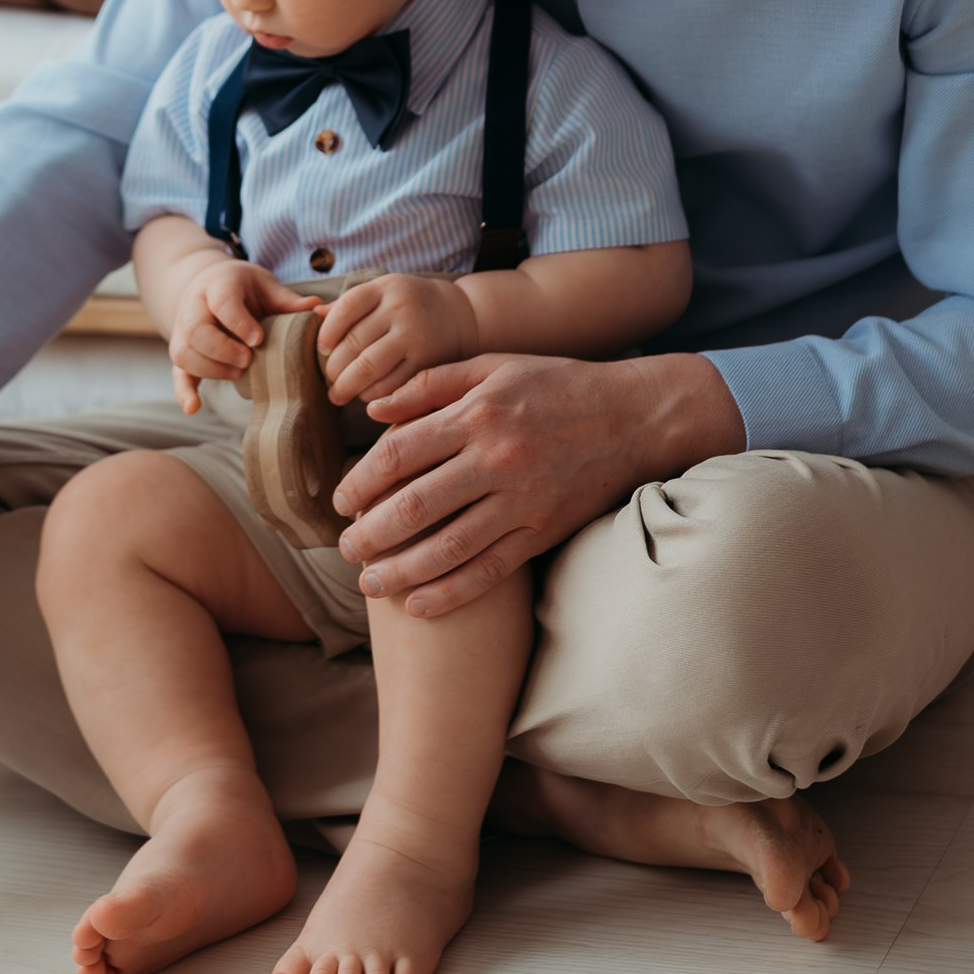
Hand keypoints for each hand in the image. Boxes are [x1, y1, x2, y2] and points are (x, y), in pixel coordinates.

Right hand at [166, 257, 321, 412]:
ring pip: (184, 352)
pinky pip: (176, 372)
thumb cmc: (244, 289)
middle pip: (196, 330)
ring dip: (210, 369)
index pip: (222, 301)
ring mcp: (183, 330)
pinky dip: (184, 391)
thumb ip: (287, 301)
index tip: (258, 339)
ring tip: (239, 374)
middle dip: (222, 349)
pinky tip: (195, 408)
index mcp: (218, 284)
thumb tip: (318, 309)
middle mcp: (194, 306)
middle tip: (248, 360)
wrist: (209, 287)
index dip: (238, 321)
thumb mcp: (265, 286)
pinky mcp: (182, 351)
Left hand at [317, 271, 472, 406]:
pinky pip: (390, 384)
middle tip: (329, 380)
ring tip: (339, 393)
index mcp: (385, 288)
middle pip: (353, 343)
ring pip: (368, 368)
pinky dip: (371, 395)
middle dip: (334, 368)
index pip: (345, 309)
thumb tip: (312, 314)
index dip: (327, 333)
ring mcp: (415, 336)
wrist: (461, 315)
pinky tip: (364, 396)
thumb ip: (349, 305)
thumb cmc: (410, 305)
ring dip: (347, 386)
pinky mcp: (427, 361)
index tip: (323, 349)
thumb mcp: (383, 292)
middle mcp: (400, 309)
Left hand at [332, 349, 742, 617]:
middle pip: (416, 506)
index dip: (360, 482)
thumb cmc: (555, 385)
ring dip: (401, 571)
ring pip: (448, 548)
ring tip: (370, 584)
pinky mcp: (544, 531)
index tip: (340, 502)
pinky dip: (451, 593)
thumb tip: (372, 411)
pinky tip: (419, 606)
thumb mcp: (493, 367)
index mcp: (477, 414)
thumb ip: (429, 385)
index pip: (399, 454)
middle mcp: (497, 459)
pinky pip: (490, 571)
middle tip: (346, 549)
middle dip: (371, 533)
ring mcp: (523, 501)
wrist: (633, 417)